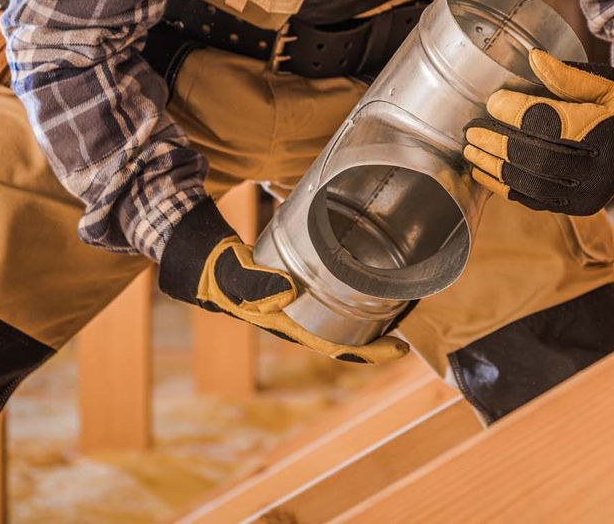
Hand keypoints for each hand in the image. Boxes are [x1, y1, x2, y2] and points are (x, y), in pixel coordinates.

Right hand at [160, 205, 408, 364]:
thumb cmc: (216, 270)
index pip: (334, 346)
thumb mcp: (229, 275)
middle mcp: (297, 318)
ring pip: (342, 315)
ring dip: (371, 313)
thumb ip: (252, 282)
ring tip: (402, 300)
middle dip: (379, 334)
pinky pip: (334, 294)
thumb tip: (286, 293)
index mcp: (286, 324)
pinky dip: (355, 290)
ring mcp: (298, 304)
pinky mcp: (298, 286)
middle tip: (414, 320)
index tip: (399, 350)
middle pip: (346, 335)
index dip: (368, 352)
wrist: (200, 260)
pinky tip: (370, 278)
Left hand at [463, 50, 613, 216]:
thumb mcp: (605, 86)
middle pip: (538, 157)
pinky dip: (504, 187)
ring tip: (471, 150)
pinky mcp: (576, 209)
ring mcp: (588, 195)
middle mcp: (600, 170)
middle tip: (472, 130)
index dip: (518, 112)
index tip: (493, 100)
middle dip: (499, 142)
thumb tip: (533, 58)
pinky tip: (483, 171)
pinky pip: (533, 200)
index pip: (554, 124)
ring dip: (495, 166)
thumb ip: (569, 76)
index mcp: (608, 134)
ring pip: (531, 183)